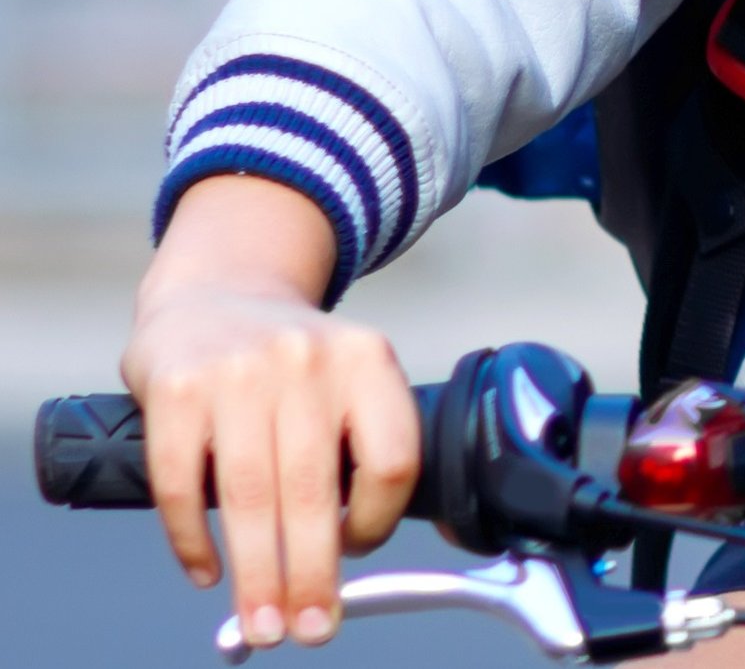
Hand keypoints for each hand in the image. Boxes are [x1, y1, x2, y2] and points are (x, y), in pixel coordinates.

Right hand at [123, 175, 419, 653]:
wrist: (216, 293)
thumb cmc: (290, 365)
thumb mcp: (347, 377)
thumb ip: (359, 446)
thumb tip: (359, 551)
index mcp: (367, 361)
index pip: (392, 460)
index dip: (378, 521)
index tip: (357, 556)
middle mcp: (307, 361)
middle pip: (315, 492)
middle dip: (311, 575)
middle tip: (309, 629)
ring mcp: (237, 371)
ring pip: (249, 497)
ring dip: (255, 573)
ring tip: (261, 622)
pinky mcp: (174, 388)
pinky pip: (181, 484)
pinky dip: (191, 539)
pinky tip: (206, 571)